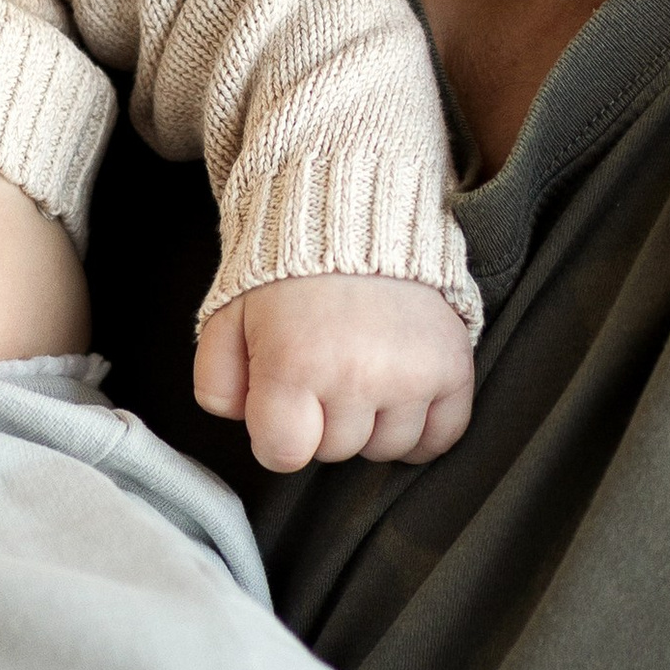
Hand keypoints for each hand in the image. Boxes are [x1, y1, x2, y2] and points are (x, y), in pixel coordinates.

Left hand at [194, 273, 475, 471]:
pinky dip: (424, 428)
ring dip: (372, 425)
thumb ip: (216, 381)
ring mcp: (410, 375)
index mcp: (294, 363)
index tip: (283, 405)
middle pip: (336, 451)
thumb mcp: (228, 318)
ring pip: (387, 448)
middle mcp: (356, 375)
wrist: (357, 215)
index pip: (285, 454)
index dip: (278, 435)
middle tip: (323, 371)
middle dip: (322, 422)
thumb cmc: (288, 273)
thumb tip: (241, 422)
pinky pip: (443, 436)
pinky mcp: (453, 367)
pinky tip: (401, 396)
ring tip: (362, 373)